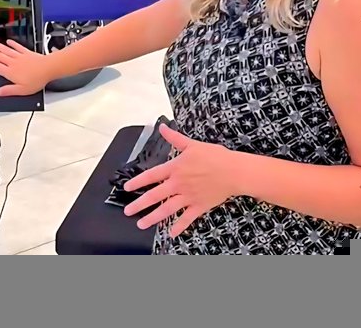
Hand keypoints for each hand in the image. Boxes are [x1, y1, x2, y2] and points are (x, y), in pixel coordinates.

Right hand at [0, 40, 53, 96]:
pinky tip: (9, 42)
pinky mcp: (27, 53)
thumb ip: (9, 91)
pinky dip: (12, 44)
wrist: (48, 68)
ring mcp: (20, 57)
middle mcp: (14, 63)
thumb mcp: (22, 90)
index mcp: (11, 72)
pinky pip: (18, 47)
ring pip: (6, 50)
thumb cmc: (37, 80)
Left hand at [123, 124, 238, 236]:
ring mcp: (188, 197)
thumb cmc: (214, 156)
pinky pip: (186, 218)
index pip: (151, 176)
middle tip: (128, 211)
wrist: (234, 171)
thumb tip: (162, 127)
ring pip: (167, 210)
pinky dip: (179, 226)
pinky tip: (171, 233)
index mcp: (175, 168)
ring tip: (141, 224)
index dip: (137, 182)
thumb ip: (174, 138)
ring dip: (152, 218)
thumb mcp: (192, 144)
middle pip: (154, 196)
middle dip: (139, 205)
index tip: (126, 188)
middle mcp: (178, 184)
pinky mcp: (199, 206)